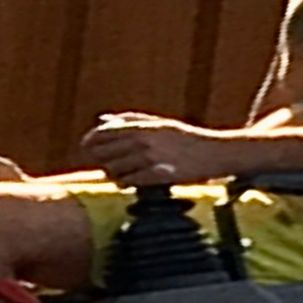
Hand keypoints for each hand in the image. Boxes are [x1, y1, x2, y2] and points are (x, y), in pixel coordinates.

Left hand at [80, 113, 229, 186]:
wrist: (216, 153)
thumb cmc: (186, 138)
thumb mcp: (159, 123)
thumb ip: (130, 120)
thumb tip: (102, 119)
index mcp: (144, 126)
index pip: (105, 133)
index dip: (91, 140)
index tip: (86, 146)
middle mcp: (145, 141)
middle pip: (107, 153)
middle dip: (101, 159)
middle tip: (104, 163)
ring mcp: (152, 159)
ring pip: (117, 170)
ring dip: (113, 173)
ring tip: (118, 174)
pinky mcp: (161, 175)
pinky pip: (132, 181)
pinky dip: (127, 182)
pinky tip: (129, 182)